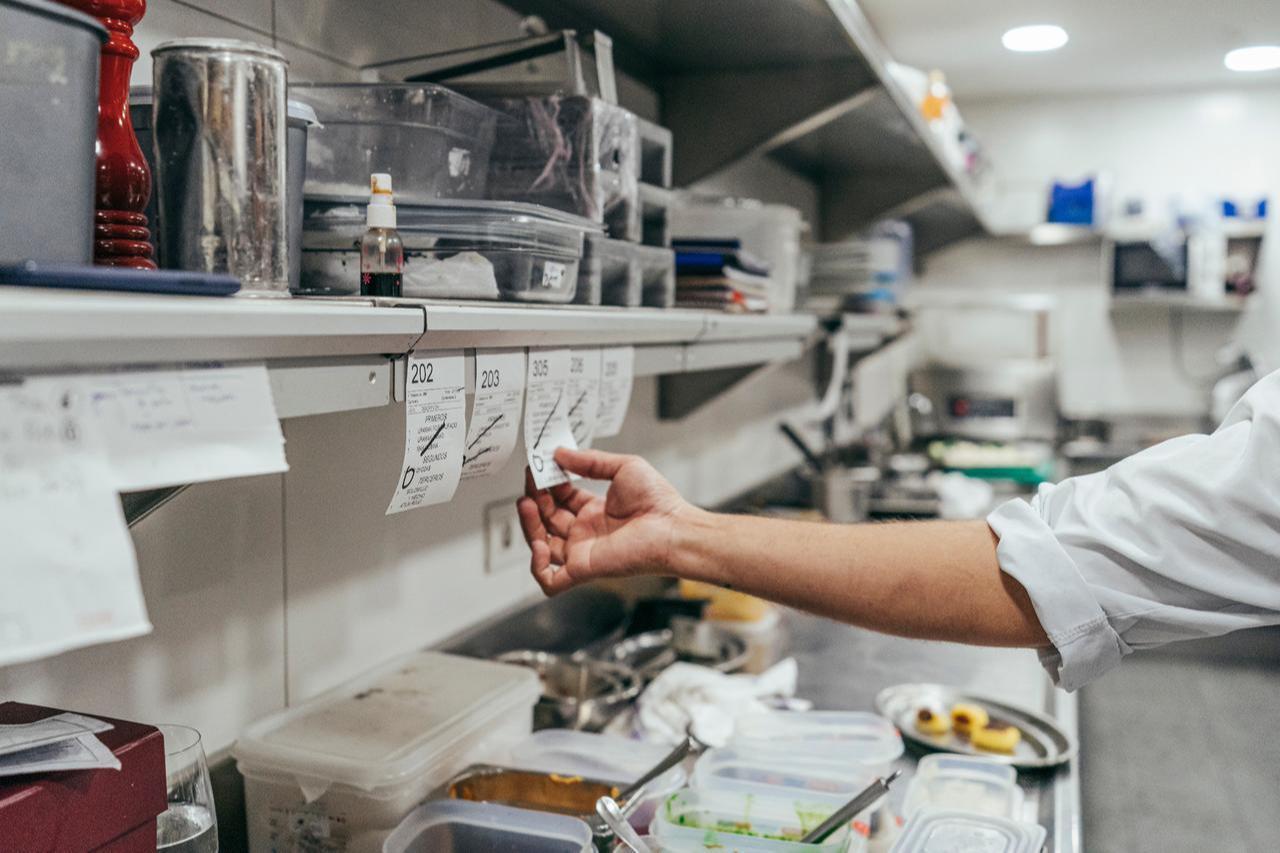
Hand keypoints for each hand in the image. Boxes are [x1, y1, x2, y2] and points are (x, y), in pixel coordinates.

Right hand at [517, 447, 691, 594]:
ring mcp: (582, 552)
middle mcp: (586, 532)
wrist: (672, 528)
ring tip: (526, 503)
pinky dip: (537, 566)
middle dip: (535, 500)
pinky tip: (539, 544)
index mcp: (595, 511)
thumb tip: (561, 454)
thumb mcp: (623, 467)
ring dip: (529, 526)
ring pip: (542, 546)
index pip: (560, 499)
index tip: (538, 467)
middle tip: (531, 482)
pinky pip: (550, 580)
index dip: (547, 485)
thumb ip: (591, 461)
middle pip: (547, 519)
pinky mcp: (583, 570)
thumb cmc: (657, 502)